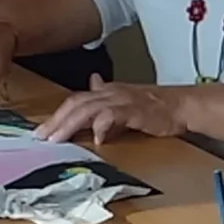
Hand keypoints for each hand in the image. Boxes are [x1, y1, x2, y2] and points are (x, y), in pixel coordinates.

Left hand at [38, 75, 188, 145]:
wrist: (181, 105)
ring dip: (70, 124)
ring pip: (88, 109)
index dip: (57, 115)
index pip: (75, 101)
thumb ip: (106, 97)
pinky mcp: (135, 110)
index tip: (42, 131)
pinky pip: (113, 115)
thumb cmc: (155, 106)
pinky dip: (102, 126)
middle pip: (76, 103)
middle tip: (41, 137)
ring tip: (58, 139)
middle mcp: (110, 93)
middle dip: (57, 120)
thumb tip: (92, 85)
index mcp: (106, 92)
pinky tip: (96, 139)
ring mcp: (122, 100)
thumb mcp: (125, 99)